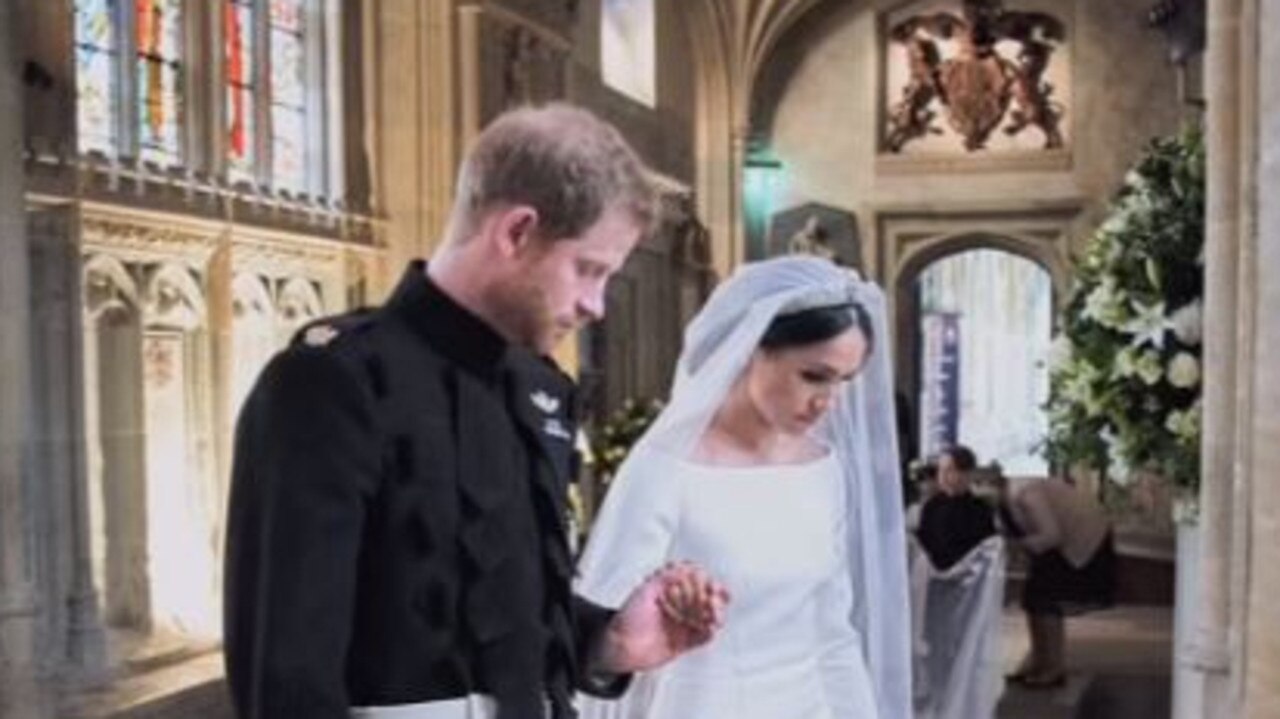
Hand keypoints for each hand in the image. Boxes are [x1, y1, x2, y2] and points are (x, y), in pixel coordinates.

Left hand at [596, 561, 729, 673]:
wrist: (619, 647)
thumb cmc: (626, 618)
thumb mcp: (644, 591)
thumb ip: (665, 578)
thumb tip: (685, 567)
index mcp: (669, 591)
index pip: (693, 580)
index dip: (702, 580)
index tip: (706, 580)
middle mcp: (678, 606)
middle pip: (706, 597)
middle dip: (714, 595)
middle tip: (714, 596)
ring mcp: (682, 624)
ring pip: (708, 616)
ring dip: (717, 612)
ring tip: (715, 612)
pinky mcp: (684, 642)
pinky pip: (703, 636)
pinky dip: (711, 631)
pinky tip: (711, 627)